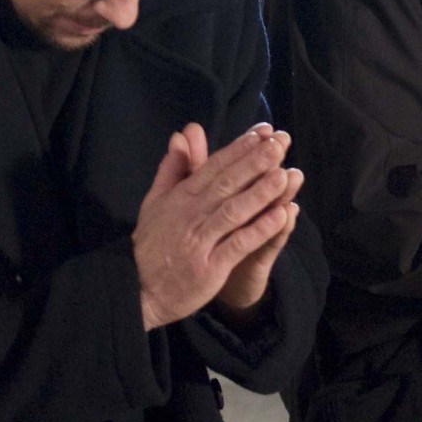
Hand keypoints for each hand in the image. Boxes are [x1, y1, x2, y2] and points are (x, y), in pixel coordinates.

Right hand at [133, 123, 304, 328]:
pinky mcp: (209, 268)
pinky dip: (259, 230)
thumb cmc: (151, 244)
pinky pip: (237, 245)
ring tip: (285, 175)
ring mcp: (200, 241)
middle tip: (281, 143)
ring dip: (260, 193)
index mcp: (181, 197)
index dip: (239, 148)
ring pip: (233, 212)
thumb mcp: (155, 202)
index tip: (263, 132)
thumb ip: (172, 169)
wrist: (137, 290)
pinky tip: (281, 217)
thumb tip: (180, 135)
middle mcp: (191, 215)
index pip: (213, 167)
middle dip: (255, 162)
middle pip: (227, 184)